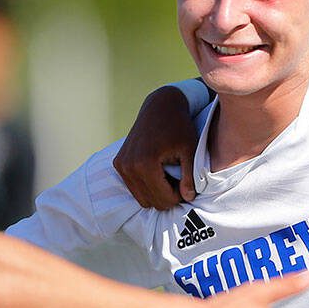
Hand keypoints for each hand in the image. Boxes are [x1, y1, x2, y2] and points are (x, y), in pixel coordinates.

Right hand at [113, 86, 200, 208]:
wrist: (160, 106)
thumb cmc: (179, 126)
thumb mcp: (190, 150)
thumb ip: (189, 176)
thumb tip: (188, 198)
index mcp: (145, 164)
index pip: (163, 199)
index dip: (179, 196)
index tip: (187, 183)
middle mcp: (128, 166)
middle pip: (151, 201)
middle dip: (168, 196)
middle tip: (181, 181)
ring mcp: (121, 165)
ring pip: (141, 198)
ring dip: (157, 193)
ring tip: (171, 176)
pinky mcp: (118, 163)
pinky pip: (134, 187)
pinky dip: (148, 186)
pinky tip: (160, 173)